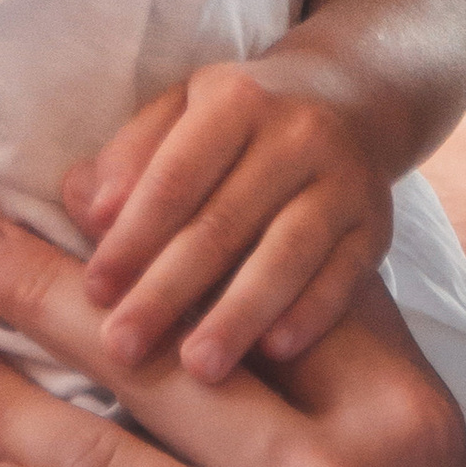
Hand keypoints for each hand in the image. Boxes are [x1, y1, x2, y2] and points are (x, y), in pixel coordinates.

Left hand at [0, 218, 465, 466]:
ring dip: (5, 403)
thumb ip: (350, 345)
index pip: (246, 297)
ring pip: (100, 461)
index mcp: (393, 419)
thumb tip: (250, 222)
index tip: (62, 205)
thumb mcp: (423, 456)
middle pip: (155, 361)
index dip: (144, 244)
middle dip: (40, 290)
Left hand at [70, 65, 389, 379]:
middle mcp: (296, 134)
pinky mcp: (377, 226)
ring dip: (237, 315)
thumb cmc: (237, 117)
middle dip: (168, 291)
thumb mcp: (181, 108)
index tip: (92, 291)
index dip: (133, 236)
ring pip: (286, 255)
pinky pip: (344, 276)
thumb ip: (133, 155)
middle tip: (123, 348)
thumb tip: (88, 209)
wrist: (350, 97)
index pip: (175, 176)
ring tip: (195, 369)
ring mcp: (344, 181)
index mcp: (236, 99)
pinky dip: (310, 314)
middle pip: (223, 223)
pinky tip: (273, 353)